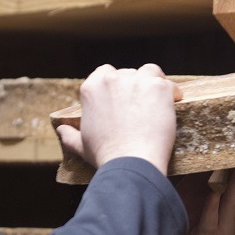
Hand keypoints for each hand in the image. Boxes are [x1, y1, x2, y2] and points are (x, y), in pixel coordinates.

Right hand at [55, 63, 180, 175]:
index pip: (105, 73)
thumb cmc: (106, 156)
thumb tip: (60, 130)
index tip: (123, 98)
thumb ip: (70, 135)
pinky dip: (172, 93)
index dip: (116, 85)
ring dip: (154, 83)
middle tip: (142, 106)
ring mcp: (136, 81)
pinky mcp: (158, 87)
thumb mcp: (81, 145)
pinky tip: (174, 103)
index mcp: (92, 88)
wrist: (131, 163)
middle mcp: (112, 79)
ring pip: (149, 72)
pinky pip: (168, 84)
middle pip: (128, 73)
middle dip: (135, 87)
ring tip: (159, 100)